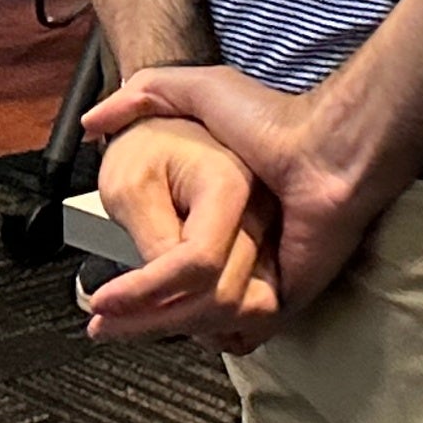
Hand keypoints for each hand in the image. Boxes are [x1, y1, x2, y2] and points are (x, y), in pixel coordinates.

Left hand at [82, 111, 283, 349]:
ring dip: (193, 328)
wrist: (173, 132)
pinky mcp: (275, 253)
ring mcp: (278, 235)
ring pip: (249, 310)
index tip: (100, 307)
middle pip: (225, 294)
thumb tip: (156, 296)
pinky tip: (184, 319)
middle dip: (157, 322)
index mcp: (234, 184)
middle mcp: (268, 212)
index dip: (146, 295)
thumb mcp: (129, 184)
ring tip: (143, 323)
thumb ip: (148, 238)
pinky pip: (260, 308)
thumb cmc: (148, 148)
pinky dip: (223, 327)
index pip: (199, 262)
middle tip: (105, 325)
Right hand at [85, 62, 408, 317]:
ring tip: (135, 326)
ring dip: (169, 323)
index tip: (99, 303)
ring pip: (203, 320)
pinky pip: (241, 330)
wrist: (330, 149)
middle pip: (176, 303)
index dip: (129, 289)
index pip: (161, 268)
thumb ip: (147, 92)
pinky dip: (217, 332)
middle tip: (105, 325)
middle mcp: (236, 247)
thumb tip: (92, 122)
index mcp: (213, 215)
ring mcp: (259, 274)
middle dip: (140, 317)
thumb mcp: (204, 90)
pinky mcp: (283, 294)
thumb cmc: (271, 120)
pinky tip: (193, 327)